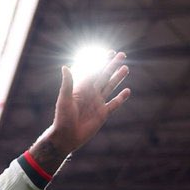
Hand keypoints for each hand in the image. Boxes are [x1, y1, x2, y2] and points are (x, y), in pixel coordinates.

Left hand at [29, 51, 129, 171]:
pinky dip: (121, 98)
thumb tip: (65, 66)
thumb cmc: (62, 119)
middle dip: (113, 66)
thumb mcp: (64, 99)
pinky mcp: (102, 114)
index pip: (94, 71)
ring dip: (118, 78)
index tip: (111, 52)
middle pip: (105, 76)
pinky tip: (127, 91)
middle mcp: (91, 94)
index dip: (102, 61)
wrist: (65, 137)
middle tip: (122, 55)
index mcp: (82, 88)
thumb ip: (67, 83)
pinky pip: (114, 104)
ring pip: (110, 87)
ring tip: (125, 68)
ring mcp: (97, 104)